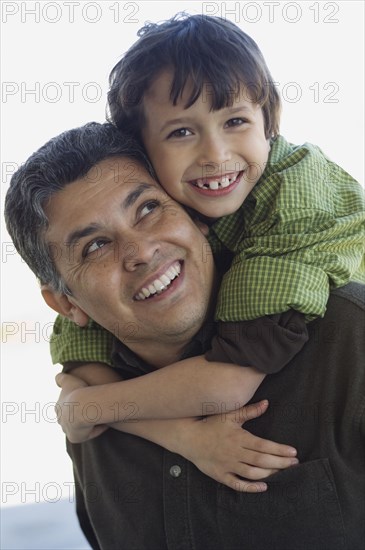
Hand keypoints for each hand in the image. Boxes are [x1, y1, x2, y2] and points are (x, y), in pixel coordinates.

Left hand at [55, 372, 107, 442]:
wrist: (83, 405)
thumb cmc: (77, 391)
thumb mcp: (68, 379)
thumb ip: (61, 378)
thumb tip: (57, 377)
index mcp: (58, 407)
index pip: (67, 407)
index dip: (78, 404)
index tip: (88, 399)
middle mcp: (60, 420)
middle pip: (71, 419)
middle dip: (81, 416)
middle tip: (95, 410)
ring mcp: (67, 430)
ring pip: (79, 428)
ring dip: (89, 424)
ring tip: (102, 417)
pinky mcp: (74, 438)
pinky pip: (87, 434)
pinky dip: (96, 430)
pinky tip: (104, 424)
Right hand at [183, 400, 297, 491]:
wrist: (189, 437)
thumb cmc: (211, 424)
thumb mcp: (230, 415)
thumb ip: (249, 411)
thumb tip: (266, 403)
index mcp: (239, 438)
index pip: (263, 445)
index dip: (279, 450)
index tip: (293, 452)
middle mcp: (234, 453)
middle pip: (261, 461)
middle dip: (280, 463)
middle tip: (295, 464)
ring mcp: (227, 465)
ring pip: (252, 473)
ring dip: (269, 474)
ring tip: (283, 473)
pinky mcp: (221, 475)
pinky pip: (237, 484)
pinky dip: (251, 487)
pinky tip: (264, 487)